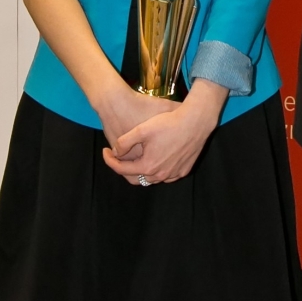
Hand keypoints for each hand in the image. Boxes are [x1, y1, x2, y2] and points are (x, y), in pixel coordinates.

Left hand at [102, 80, 227, 184]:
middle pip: (136, 177)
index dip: (110, 160)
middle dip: (126, 168)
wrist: (196, 122)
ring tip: (140, 156)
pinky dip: (159, 170)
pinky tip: (158, 157)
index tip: (105, 151)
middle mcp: (160, 174)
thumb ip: (124, 142)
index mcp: (148, 166)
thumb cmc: (169, 124)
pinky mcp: (184, 170)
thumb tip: (116, 152)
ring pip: (152, 178)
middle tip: (121, 156)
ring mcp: (174, 174)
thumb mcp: (141, 129)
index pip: (122, 169)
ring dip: (143, 170)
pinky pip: (167, 175)